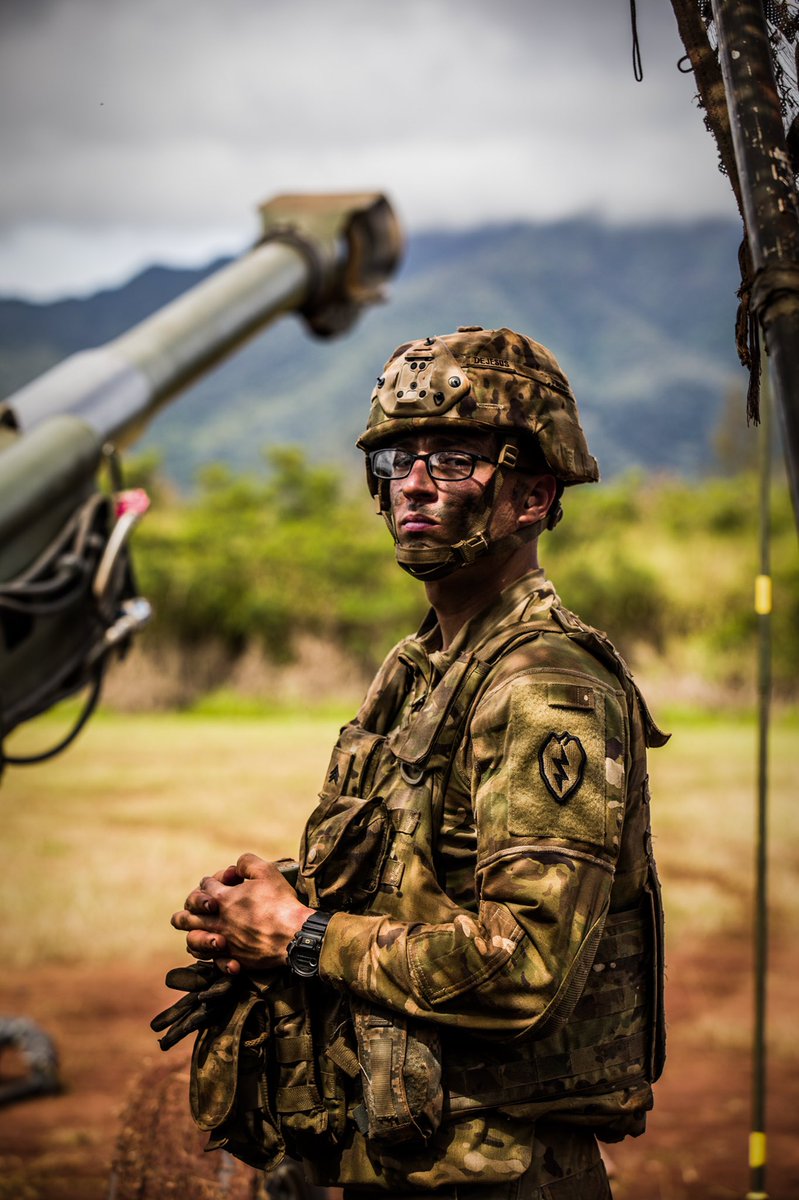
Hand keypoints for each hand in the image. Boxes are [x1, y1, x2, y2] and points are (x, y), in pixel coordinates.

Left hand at [171, 853, 312, 973]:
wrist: (294, 934)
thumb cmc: (280, 902)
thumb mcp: (266, 871)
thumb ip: (246, 862)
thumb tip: (236, 865)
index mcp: (223, 898)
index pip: (205, 885)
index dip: (212, 880)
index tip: (221, 881)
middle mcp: (218, 921)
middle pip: (188, 916)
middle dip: (187, 909)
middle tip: (190, 910)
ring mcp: (223, 941)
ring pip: (193, 940)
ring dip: (192, 933)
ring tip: (194, 931)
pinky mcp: (232, 958)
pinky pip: (209, 959)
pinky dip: (207, 955)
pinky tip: (213, 949)